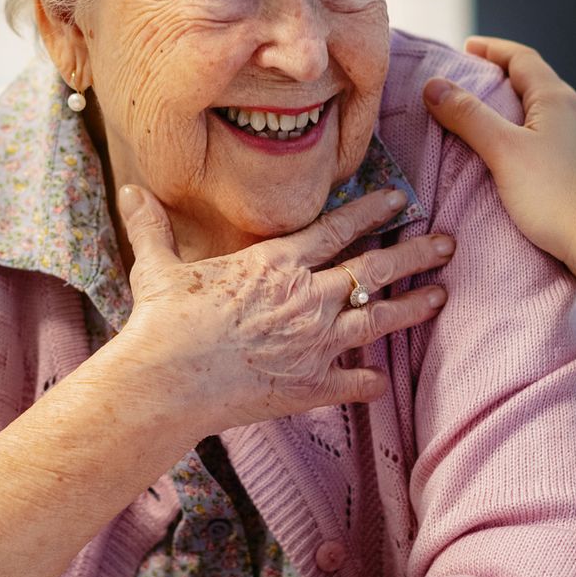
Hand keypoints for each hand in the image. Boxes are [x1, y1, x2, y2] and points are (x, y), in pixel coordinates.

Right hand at [115, 184, 453, 436]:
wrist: (168, 380)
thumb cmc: (163, 322)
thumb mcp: (157, 267)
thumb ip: (152, 227)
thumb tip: (129, 191)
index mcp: (277, 263)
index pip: (337, 229)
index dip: (372, 212)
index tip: (399, 199)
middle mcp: (307, 299)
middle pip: (374, 270)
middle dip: (414, 254)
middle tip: (446, 243)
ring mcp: (315, 344)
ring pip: (378, 320)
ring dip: (413, 308)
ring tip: (441, 296)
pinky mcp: (310, 385)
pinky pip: (353, 383)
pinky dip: (370, 381)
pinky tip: (382, 380)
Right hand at [424, 37, 575, 276]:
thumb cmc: (556, 197)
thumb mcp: (503, 151)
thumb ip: (468, 116)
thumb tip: (435, 86)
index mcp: (558, 100)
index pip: (523, 58)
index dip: (493, 49)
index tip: (467, 48)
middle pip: (537, 83)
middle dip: (504, 79)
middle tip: (473, 85)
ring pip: (549, 113)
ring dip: (520, 110)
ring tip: (492, 122)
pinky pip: (559, 139)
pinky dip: (534, 136)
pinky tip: (523, 158)